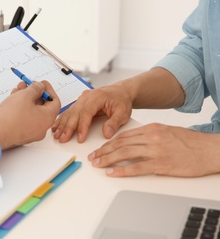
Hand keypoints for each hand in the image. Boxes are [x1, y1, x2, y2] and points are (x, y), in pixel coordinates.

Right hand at [0, 81, 60, 149]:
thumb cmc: (12, 117)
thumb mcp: (26, 95)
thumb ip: (35, 88)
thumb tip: (39, 87)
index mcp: (48, 118)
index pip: (54, 101)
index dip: (48, 90)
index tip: (42, 83)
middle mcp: (42, 127)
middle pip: (42, 106)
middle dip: (34, 93)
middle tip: (27, 84)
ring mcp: (32, 131)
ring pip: (32, 111)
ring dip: (26, 99)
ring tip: (18, 90)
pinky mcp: (21, 133)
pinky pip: (25, 118)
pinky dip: (22, 108)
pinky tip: (13, 99)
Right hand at [52, 84, 132, 142]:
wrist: (120, 91)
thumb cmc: (121, 100)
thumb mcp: (123, 112)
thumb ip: (114, 123)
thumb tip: (106, 133)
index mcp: (97, 97)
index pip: (86, 113)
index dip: (82, 126)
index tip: (80, 138)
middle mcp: (87, 97)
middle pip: (75, 113)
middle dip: (68, 127)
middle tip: (63, 139)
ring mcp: (81, 99)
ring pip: (69, 112)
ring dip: (62, 124)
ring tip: (57, 135)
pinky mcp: (79, 103)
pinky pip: (69, 111)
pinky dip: (62, 120)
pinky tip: (56, 127)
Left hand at [89, 123, 219, 176]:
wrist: (210, 150)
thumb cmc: (190, 142)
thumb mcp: (167, 131)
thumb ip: (149, 135)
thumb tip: (132, 141)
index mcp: (152, 128)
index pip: (123, 135)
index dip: (108, 142)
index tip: (99, 148)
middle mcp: (151, 137)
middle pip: (120, 143)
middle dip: (103, 150)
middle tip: (93, 157)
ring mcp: (156, 150)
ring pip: (124, 153)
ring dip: (108, 159)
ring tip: (97, 164)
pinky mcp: (161, 164)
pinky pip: (136, 167)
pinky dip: (122, 170)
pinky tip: (112, 173)